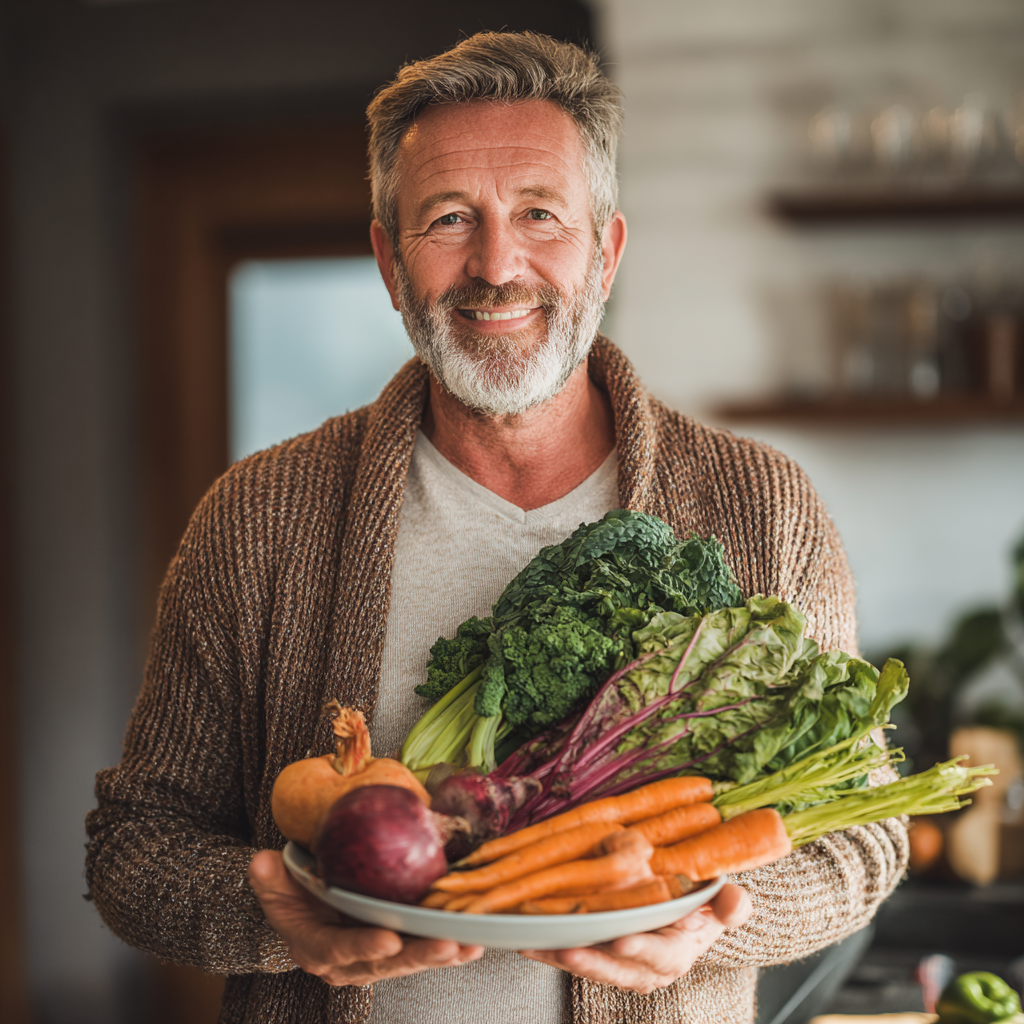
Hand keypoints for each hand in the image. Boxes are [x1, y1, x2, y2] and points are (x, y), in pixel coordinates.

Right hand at [248, 850, 483, 985]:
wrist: (303, 910)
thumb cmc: (291, 895)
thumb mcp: (274, 886)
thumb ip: (269, 879)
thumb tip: (261, 862)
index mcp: (317, 948)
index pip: (340, 950)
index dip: (363, 947)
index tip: (388, 939)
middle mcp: (348, 962)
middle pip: (385, 963)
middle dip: (417, 955)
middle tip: (446, 945)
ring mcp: (374, 959)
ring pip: (410, 961)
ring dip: (441, 955)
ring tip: (469, 946)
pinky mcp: (397, 951)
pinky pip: (423, 952)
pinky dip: (450, 951)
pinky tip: (475, 946)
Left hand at [520, 882, 751, 993]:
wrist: (685, 915)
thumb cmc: (701, 906)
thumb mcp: (721, 903)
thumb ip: (730, 904)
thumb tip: (737, 901)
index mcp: (675, 954)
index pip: (659, 955)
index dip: (641, 949)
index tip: (623, 939)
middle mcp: (643, 967)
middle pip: (616, 968)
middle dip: (591, 961)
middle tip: (569, 949)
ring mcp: (616, 964)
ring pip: (587, 964)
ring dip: (559, 957)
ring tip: (535, 944)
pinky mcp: (594, 956)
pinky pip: (569, 955)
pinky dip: (547, 949)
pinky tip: (525, 939)